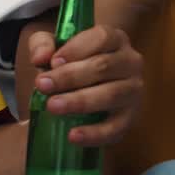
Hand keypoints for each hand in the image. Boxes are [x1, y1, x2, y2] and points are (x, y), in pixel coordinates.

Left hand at [25, 25, 143, 146]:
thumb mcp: (54, 48)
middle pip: (104, 66)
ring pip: (111, 94)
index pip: (102, 38)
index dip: (77, 49)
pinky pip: (115, 127)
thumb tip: (40, 58)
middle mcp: (131, 62)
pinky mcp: (130, 118)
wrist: (86, 91)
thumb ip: (42, 44)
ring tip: (52, 106)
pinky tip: (72, 135)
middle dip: (71, 76)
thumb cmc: (72, 64)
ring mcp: (134, 91)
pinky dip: (94, 133)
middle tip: (42, 85)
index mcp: (116, 40)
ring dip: (80, 101)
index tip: (52, 62)